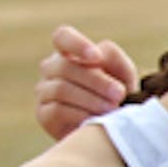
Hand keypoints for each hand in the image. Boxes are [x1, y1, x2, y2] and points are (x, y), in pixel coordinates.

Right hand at [35, 25, 136, 140]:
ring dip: (91, 99)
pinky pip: (57, 110)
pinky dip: (81, 115)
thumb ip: (113, 57)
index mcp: (70, 53)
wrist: (112, 129)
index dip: (76, 44)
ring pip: (61, 89)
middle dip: (96, 81)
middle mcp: (52, 68)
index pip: (62, 37)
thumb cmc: (118, 95)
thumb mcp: (123, 74)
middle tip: (119, 94)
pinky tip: (96, 120)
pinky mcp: (44, 114)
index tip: (96, 58)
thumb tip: (98, 55)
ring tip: (112, 109)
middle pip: (65, 66)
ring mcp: (44, 91)